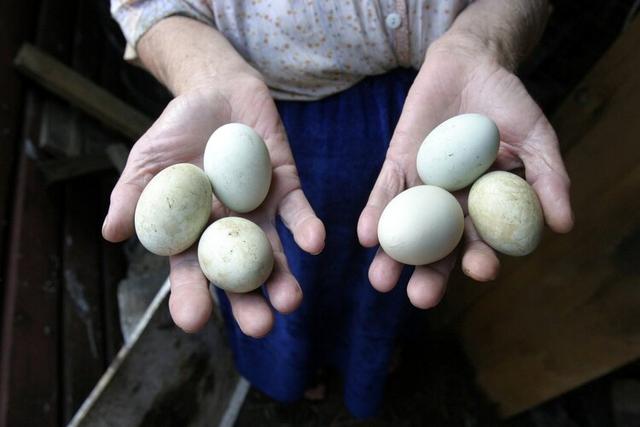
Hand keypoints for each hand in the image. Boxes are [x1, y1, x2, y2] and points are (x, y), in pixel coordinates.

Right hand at [103, 61, 324, 337]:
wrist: (212, 92)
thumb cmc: (174, 132)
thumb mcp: (146, 161)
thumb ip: (133, 195)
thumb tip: (110, 233)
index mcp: (193, 234)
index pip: (191, 273)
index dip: (191, 296)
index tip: (193, 321)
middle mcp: (229, 231)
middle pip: (239, 275)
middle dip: (250, 303)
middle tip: (260, 327)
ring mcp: (259, 213)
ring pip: (274, 253)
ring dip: (284, 277)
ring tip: (291, 300)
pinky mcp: (286, 188)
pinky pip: (298, 212)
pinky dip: (306, 227)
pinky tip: (313, 243)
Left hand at [357, 35, 572, 308]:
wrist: (474, 65)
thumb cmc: (509, 106)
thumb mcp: (537, 140)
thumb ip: (548, 179)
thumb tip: (564, 225)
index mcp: (482, 208)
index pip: (480, 243)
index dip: (480, 259)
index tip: (483, 271)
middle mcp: (448, 205)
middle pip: (437, 248)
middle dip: (428, 275)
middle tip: (419, 298)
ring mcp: (420, 187)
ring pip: (405, 228)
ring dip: (391, 256)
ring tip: (381, 281)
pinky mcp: (397, 164)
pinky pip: (384, 192)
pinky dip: (374, 213)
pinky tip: (365, 236)